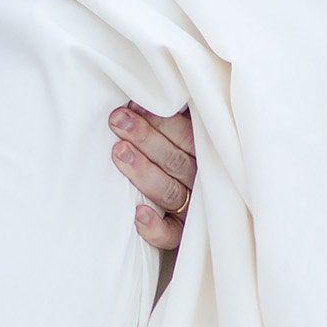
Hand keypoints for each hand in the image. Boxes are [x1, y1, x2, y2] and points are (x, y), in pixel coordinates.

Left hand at [111, 101, 195, 250]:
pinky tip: (137, 213)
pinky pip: (169, 235)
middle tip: (118, 120)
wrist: (198, 215)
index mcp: (208, 155)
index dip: (161, 121)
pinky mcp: (181, 237)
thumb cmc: (178, 159)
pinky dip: (154, 227)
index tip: (133, 105)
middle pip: (176, 161)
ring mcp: (193, 211)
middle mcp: (203, 182)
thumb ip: (180, 118)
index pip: (188, 137)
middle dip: (145, 138)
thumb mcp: (187, 137)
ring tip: (118, 152)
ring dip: (143, 172)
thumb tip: (148, 89)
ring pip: (169, 192)